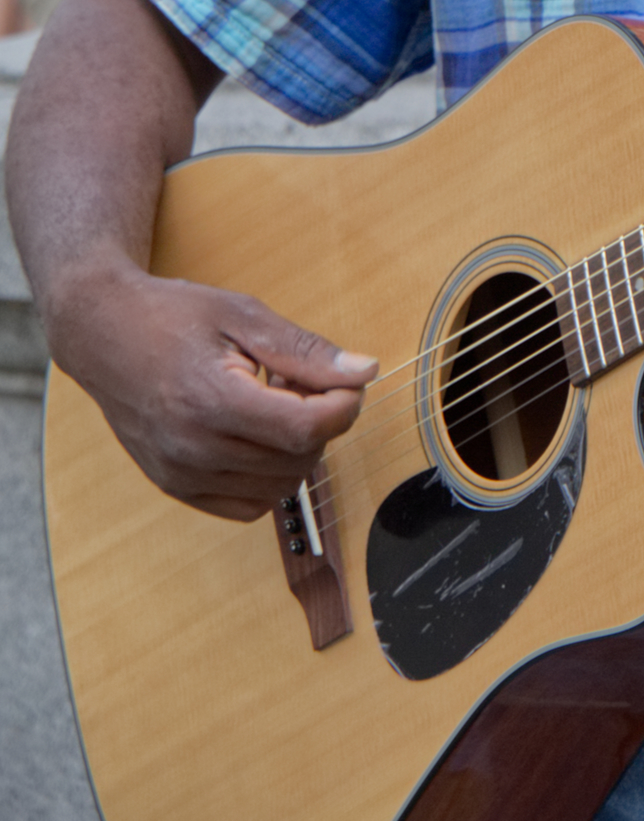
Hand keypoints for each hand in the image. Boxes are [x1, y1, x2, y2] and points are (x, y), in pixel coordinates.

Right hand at [54, 262, 376, 521]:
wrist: (102, 333)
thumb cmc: (172, 316)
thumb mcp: (244, 315)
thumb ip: (305, 350)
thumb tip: (365, 372)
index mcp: (211, 401)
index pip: (305, 428)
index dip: (344, 406)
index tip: (349, 381)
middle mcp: (193, 449)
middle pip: (298, 458)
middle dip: (322, 421)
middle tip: (305, 382)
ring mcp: (181, 475)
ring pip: (279, 487)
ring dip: (297, 450)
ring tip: (276, 403)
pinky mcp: (175, 488)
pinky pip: (247, 505)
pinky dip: (269, 477)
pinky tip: (259, 434)